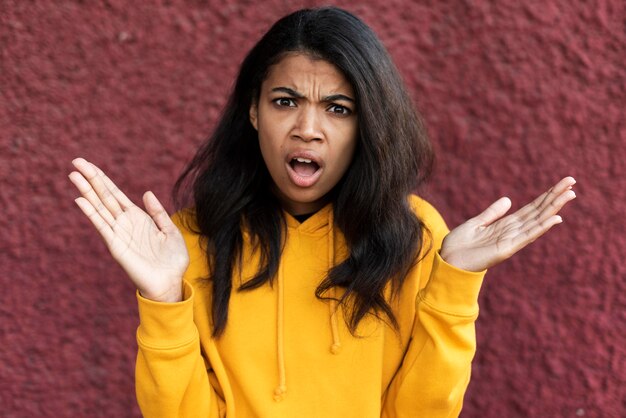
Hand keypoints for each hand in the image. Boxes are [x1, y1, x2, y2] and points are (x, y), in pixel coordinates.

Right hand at [69, 158, 188, 301]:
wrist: (170, 282)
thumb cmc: (171, 260)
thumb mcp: (170, 230)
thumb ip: (158, 212)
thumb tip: (146, 193)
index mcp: (138, 218)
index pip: (115, 194)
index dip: (103, 179)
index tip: (89, 164)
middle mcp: (124, 223)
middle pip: (104, 196)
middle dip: (91, 179)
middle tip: (75, 161)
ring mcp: (118, 233)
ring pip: (99, 207)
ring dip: (86, 191)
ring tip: (73, 174)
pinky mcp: (116, 246)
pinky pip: (102, 226)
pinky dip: (91, 213)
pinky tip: (81, 200)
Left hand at [440, 177, 576, 271]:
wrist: (448, 262)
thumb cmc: (459, 245)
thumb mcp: (476, 223)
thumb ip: (492, 213)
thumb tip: (508, 200)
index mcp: (506, 224)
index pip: (532, 208)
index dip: (546, 195)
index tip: (562, 183)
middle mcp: (512, 231)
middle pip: (539, 211)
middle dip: (555, 197)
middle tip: (572, 181)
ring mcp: (511, 240)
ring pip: (538, 221)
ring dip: (554, 208)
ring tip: (570, 194)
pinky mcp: (506, 249)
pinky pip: (527, 236)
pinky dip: (542, 227)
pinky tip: (556, 218)